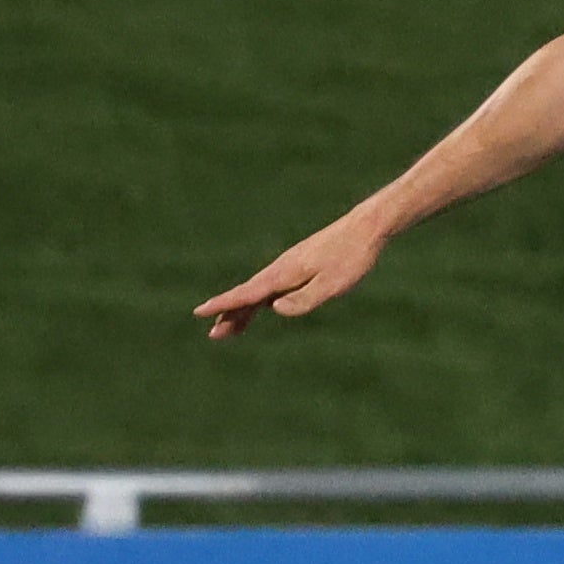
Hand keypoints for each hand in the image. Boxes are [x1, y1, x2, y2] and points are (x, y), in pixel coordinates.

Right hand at [198, 213, 386, 338]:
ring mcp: (287, 268)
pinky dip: (259, 300)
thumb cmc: (350, 258)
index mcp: (284, 274)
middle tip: (214, 334)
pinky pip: (270, 287)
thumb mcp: (332, 284)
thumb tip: (273, 309)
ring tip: (228, 329)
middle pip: (248, 296)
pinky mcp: (297, 267)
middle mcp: (280, 270)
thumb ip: (304, 298)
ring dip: (242, 310)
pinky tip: (259, 308)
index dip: (224, 304)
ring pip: (258, 292)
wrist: (363, 229)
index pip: (247, 293)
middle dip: (229, 314)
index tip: (200, 311)